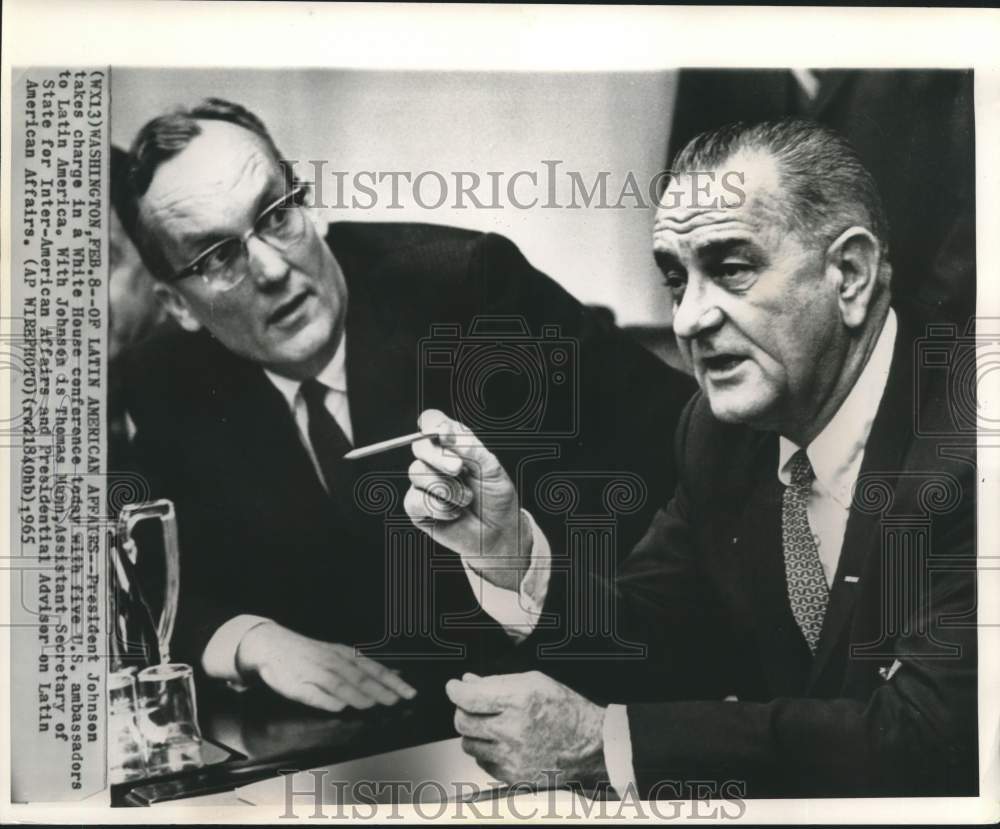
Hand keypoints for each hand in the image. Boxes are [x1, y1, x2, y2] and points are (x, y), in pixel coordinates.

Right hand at [235, 622, 416, 712]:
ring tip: (372, 704)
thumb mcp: (338, 654)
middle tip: (396, 700)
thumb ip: (361, 667)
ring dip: (358, 694)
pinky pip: (315, 695)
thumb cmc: (309, 654)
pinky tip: (340, 707)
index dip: (392, 681)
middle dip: (380, 690)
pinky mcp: (297, 685)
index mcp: (344, 655)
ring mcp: (315, 673)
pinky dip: (328, 701)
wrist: (272, 645)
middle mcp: (333, 662)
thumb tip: (391, 676)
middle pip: (360, 677)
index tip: (409, 692)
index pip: (374, 669)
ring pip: (340, 684)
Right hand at [405, 409, 531, 590]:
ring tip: (467, 499)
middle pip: (419, 445)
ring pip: (417, 473)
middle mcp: (436, 460)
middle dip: (439, 456)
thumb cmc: (496, 498)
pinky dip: (439, 507)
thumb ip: (470, 448)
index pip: (432, 421)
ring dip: (446, 488)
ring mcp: (425, 483)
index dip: (433, 423)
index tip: (444, 433)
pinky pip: (415, 499)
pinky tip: (455, 512)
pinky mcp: (418, 507)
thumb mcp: (491, 468)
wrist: (499, 533)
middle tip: (459, 469)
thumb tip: (446, 432)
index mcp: (453, 444)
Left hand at [446, 671, 607, 789]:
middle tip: (471, 705)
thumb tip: (469, 682)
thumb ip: (497, 682)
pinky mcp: (514, 777)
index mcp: (519, 700)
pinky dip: (486, 752)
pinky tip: (502, 743)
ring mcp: (513, 757)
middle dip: (462, 710)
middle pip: (463, 722)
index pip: (468, 698)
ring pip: (468, 744)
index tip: (454, 687)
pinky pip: (483, 763)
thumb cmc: (566, 710)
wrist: (591, 745)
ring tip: (490, 725)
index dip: (455, 690)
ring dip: (473, 733)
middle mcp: (514, 730)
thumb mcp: (535, 682)